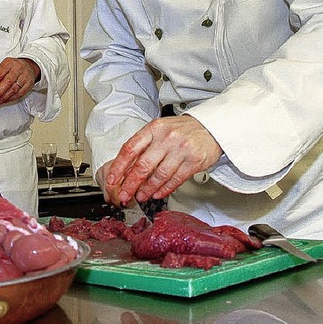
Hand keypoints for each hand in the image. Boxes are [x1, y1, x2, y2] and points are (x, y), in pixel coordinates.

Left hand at [0, 57, 39, 106]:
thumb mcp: (3, 68)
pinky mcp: (29, 84)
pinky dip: (11, 99)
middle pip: (7, 82)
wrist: (29, 67)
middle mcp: (18, 69)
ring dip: (4, 98)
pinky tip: (5, 101)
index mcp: (9, 63)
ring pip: (13, 89)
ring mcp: (24, 77)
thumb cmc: (13, 68)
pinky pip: (19, 94)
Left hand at [104, 115, 222, 205]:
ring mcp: (181, 150)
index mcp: (154, 129)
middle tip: (124, 194)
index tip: (112, 179)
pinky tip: (156, 194)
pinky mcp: (194, 161)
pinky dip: (164, 189)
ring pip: (159, 175)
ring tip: (140, 196)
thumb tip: (125, 168)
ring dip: (147, 189)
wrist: (210, 127)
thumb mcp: (159, 130)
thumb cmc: (181, 130)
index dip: (119, 166)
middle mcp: (166, 138)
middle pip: (143, 165)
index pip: (130, 148)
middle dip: (130, 184)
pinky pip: (175, 179)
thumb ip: (144, 146)